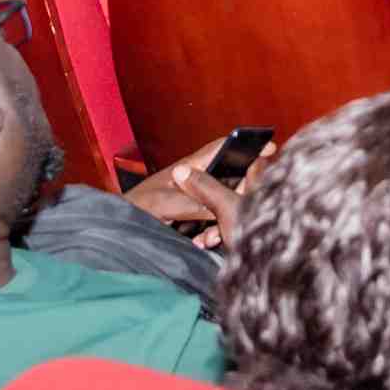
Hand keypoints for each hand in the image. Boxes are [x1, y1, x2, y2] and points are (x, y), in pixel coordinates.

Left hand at [125, 135, 252, 239]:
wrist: (119, 230)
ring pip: (223, 204)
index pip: (222, 149)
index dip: (245, 146)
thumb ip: (194, 202)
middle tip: (245, 205)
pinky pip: (213, 222)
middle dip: (239, 193)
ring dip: (223, 220)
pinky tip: (204, 243)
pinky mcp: (193, 220)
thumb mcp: (165, 204)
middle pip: (230, 179)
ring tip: (211, 236)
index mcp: (189, 168)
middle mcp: (195, 182)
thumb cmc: (136, 208)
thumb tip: (220, 205)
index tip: (270, 149)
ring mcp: (195, 201)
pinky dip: (212, 232)